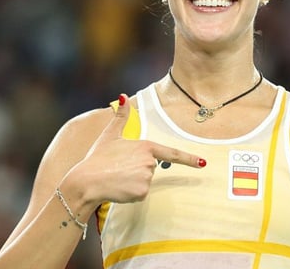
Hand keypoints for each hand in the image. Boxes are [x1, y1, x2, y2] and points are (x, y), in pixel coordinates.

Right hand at [64, 94, 205, 205]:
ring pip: (145, 182)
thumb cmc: (97, 158)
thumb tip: (123, 96)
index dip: (189, 159)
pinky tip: (119, 189)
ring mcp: (147, 176)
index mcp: (145, 146)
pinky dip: (131, 194)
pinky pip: (140, 194)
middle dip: (136, 171)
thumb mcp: (110, 136)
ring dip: (133, 182)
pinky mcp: (142, 191)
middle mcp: (149, 161)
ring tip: (117, 178)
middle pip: (151, 168)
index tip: (204, 163)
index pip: (172, 153)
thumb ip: (121, 117)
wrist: (85, 181)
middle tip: (118, 169)